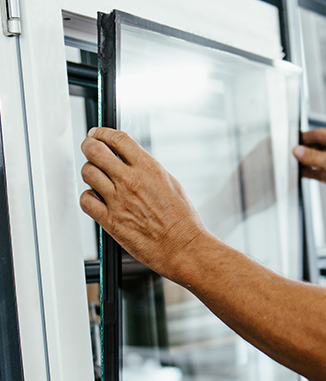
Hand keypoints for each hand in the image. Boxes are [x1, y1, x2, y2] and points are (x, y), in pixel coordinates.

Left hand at [80, 127, 206, 279]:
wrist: (183, 248)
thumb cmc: (182, 221)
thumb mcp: (171, 184)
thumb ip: (148, 170)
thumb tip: (131, 160)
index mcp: (149, 169)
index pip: (118, 139)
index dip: (103, 133)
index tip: (98, 134)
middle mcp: (131, 181)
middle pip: (96, 150)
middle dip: (89, 146)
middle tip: (89, 148)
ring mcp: (119, 201)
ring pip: (88, 173)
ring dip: (89, 172)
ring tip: (96, 177)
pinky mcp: (111, 221)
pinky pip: (86, 201)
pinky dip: (88, 198)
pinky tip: (96, 199)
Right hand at [293, 128, 325, 234]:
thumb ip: (313, 156)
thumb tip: (299, 151)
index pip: (321, 134)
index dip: (307, 137)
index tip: (295, 140)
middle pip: (319, 147)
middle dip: (306, 150)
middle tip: (293, 152)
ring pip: (318, 161)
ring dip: (307, 162)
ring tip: (294, 162)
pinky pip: (320, 173)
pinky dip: (311, 172)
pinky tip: (302, 172)